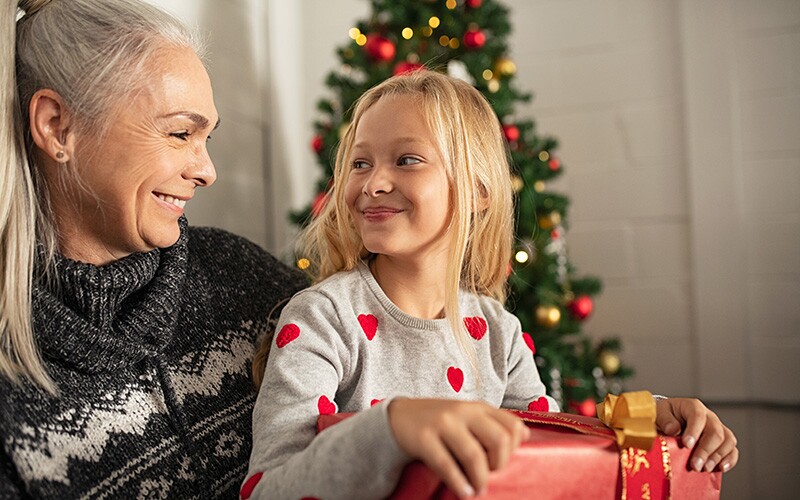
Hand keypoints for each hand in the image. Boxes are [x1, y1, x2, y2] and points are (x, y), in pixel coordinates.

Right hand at [387, 398, 529, 497]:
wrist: (397, 417)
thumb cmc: (438, 421)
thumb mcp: (466, 416)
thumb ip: (493, 423)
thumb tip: (524, 434)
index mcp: (477, 407)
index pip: (512, 426)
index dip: (514, 448)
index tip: (501, 460)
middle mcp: (463, 411)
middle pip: (499, 440)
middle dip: (499, 464)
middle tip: (489, 475)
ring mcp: (443, 423)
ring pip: (474, 455)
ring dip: (480, 479)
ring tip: (478, 490)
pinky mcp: (424, 438)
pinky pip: (446, 465)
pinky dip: (459, 483)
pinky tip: (463, 491)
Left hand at [655, 398, 738, 472]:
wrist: (667, 421)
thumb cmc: (663, 416)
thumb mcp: (658, 413)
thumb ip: (664, 419)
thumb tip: (673, 429)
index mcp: (692, 407)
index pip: (697, 416)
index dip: (694, 431)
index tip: (686, 445)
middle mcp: (708, 416)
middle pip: (715, 431)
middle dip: (705, 450)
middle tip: (695, 465)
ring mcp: (717, 428)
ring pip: (727, 440)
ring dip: (717, 456)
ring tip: (705, 468)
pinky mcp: (722, 441)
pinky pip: (732, 449)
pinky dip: (730, 459)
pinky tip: (721, 468)